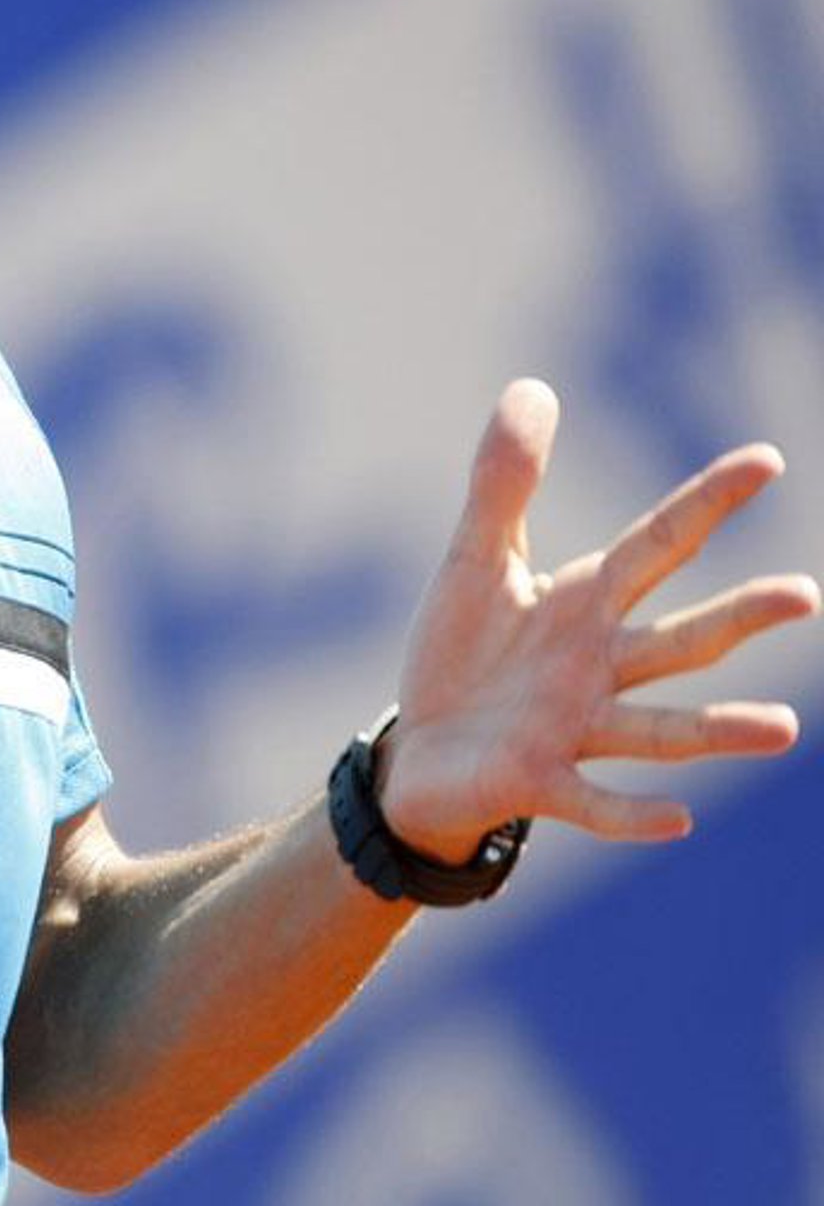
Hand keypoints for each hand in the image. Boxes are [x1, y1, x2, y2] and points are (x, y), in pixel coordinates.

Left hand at [379, 378, 816, 862]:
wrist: (421, 754)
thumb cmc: (462, 656)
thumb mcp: (476, 561)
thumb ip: (504, 484)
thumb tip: (534, 387)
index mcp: (586, 605)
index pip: (659, 544)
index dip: (707, 502)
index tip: (768, 459)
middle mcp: (598, 668)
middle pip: (680, 641)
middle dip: (739, 618)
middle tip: (808, 593)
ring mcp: (575, 729)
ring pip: (658, 730)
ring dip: (717, 730)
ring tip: (782, 727)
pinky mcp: (538, 782)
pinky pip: (592, 802)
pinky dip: (630, 813)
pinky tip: (676, 818)